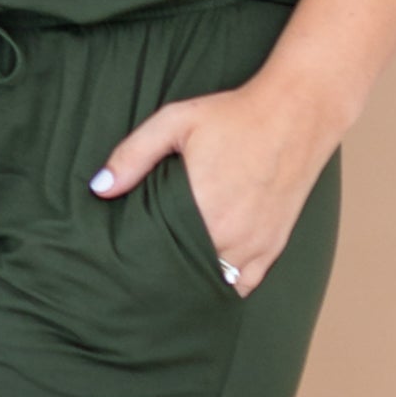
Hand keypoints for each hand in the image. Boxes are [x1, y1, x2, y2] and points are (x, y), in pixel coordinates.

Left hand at [88, 74, 339, 297]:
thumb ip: (132, 155)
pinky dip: (226, 285)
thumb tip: (99, 188)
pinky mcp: (274, 244)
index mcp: (201, 208)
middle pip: (185, 273)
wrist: (296, 111)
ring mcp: (255, 243)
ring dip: (193, 281)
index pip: (158, 255)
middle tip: (140, 273)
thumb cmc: (233, 115)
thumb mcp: (174, 122)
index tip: (124, 261)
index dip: (140, 262)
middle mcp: (230, 234)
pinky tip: (207, 277)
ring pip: (214, 282)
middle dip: (163, 274)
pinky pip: (246, 283)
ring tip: (169, 276)